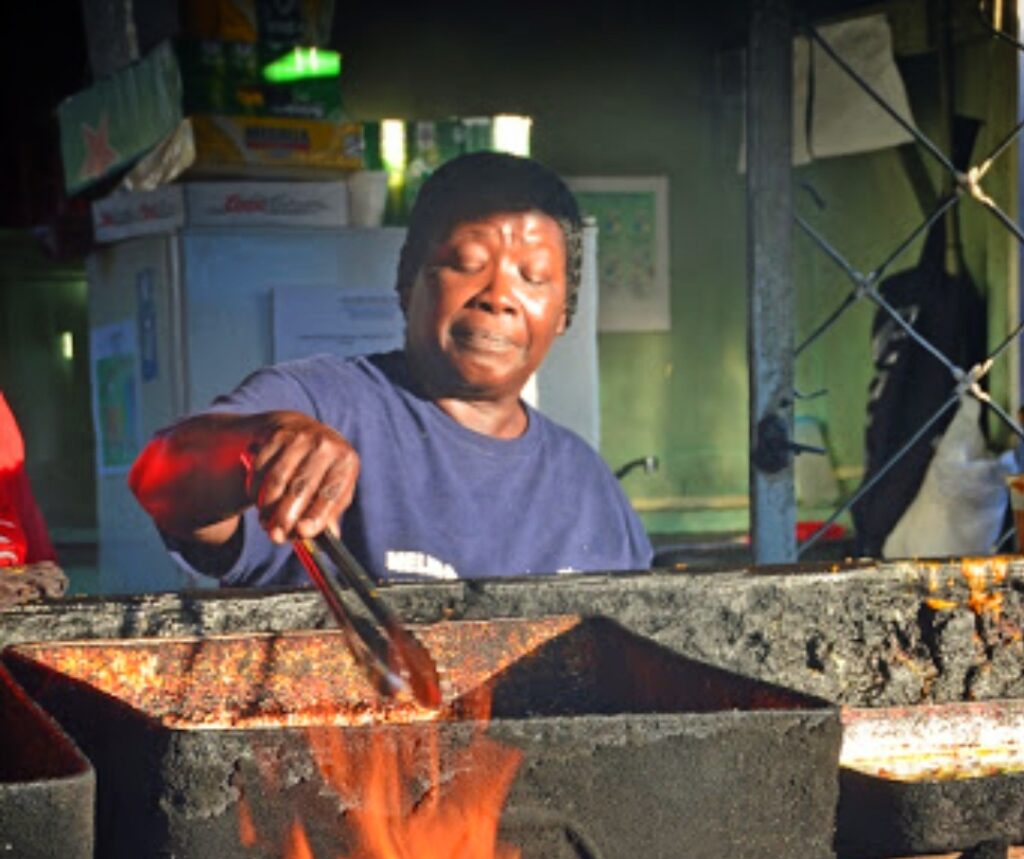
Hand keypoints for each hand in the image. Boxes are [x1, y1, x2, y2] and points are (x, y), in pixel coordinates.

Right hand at [243, 411, 359, 543]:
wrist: (300, 430)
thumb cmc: (321, 469)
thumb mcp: (334, 486)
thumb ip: (331, 512)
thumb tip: (331, 537)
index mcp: (346, 461)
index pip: (331, 492)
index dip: (317, 514)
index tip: (302, 532)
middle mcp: (326, 446)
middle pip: (302, 487)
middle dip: (286, 516)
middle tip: (276, 537)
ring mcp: (300, 437)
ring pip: (277, 479)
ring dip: (267, 506)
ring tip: (265, 523)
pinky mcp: (276, 435)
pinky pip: (261, 469)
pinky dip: (256, 489)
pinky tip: (258, 501)